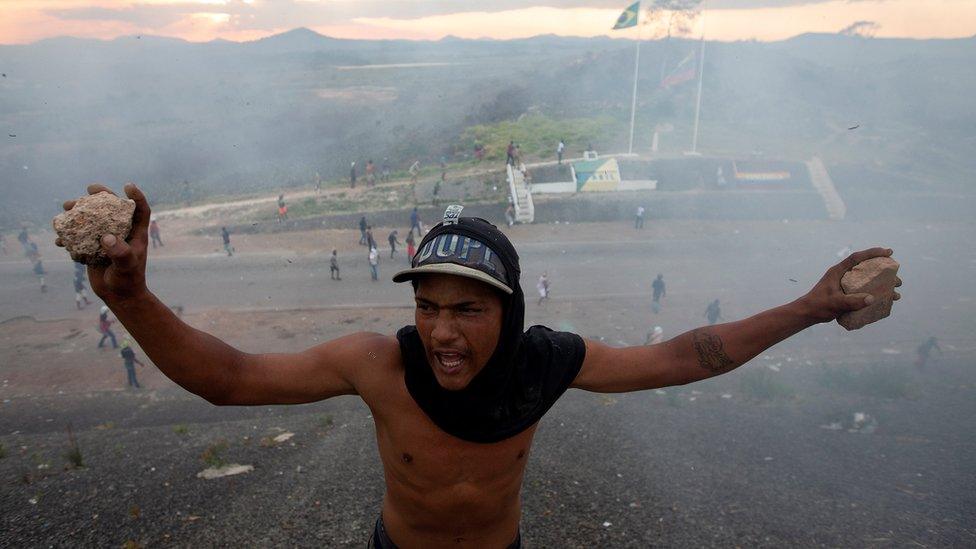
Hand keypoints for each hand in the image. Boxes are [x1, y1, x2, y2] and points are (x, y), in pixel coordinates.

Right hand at [58, 183, 151, 302]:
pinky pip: (79, 238)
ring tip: (67, 208)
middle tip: (90, 190)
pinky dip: (69, 238)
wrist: (119, 297)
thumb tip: (106, 237)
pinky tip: (60, 242)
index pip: (140, 210)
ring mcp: (105, 240)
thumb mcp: (126, 266)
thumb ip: (120, 252)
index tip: (127, 186)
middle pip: (112, 209)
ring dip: (78, 213)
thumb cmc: (128, 281)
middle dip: (100, 196)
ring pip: (92, 220)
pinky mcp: (93, 249)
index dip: (136, 196)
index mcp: (135, 233)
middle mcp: (121, 233)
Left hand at [799, 247, 901, 323]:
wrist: (807, 314)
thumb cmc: (818, 305)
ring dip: (882, 285)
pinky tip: (885, 300)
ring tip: (896, 291)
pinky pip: (864, 291)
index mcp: (838, 271)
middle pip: (866, 269)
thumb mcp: (836, 303)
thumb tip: (872, 299)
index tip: (888, 252)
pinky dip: (875, 294)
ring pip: (867, 281)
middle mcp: (843, 276)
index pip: (857, 258)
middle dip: (883, 272)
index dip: (872, 253)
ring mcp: (845, 285)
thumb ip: (852, 301)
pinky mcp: (846, 294)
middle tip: (896, 277)